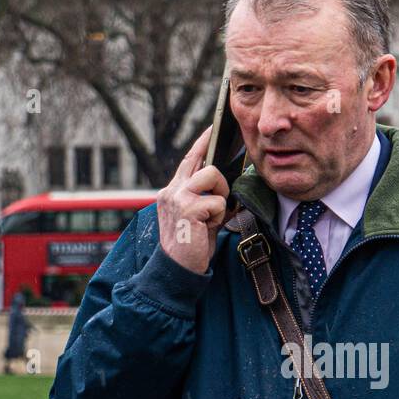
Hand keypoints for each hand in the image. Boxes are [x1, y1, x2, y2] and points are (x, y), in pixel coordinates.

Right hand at [157, 126, 229, 273]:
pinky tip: (208, 228)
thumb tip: (227, 187)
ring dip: (220, 197)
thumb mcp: (198, 217)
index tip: (212, 128)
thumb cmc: (191, 246)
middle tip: (222, 196)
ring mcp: (177, 197)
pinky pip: (217, 201)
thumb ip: (206, 198)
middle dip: (218, 176)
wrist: (177, 270)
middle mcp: (172, 189)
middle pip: (201, 160)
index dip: (202, 143)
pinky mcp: (187, 208)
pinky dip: (219, 216)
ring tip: (213, 217)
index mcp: (173, 190)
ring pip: (213, 175)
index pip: (189, 159)